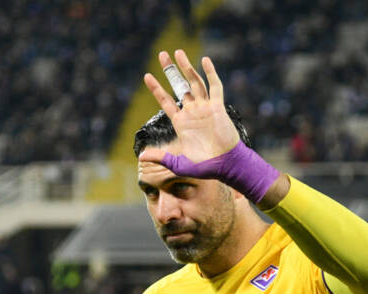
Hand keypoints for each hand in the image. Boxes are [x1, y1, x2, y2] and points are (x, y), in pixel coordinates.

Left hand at [138, 50, 239, 166]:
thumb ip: (162, 158)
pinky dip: (210, 73)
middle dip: (170, 70)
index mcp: (181, 123)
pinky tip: (205, 61)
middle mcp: (192, 112)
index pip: (165, 101)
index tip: (147, 75)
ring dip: (186, 67)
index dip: (156, 88)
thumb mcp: (178, 163)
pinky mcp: (218, 107)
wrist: (226, 165)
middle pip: (179, 86)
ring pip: (194, 82)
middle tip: (162, 55)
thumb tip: (142, 156)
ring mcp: (205, 108)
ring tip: (178, 52)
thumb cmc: (204, 167)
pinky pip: (214, 87)